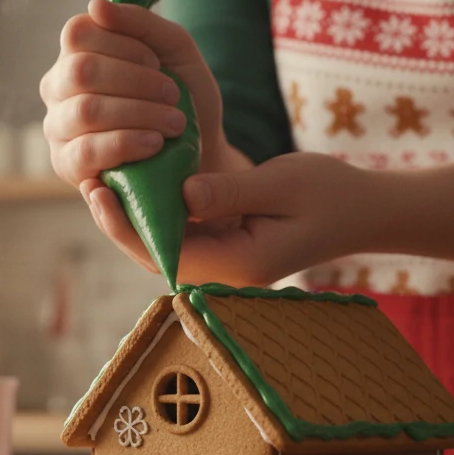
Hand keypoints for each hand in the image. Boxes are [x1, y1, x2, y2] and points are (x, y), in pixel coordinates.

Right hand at [39, 0, 244, 193]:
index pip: (78, 34)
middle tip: (173, 95)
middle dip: (136, 82)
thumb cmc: (182, 97)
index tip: (157, 63)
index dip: (122, 45)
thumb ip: (139, 22)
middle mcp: (58, 87)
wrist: (198, 151)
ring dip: (139, 114)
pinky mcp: (67, 164)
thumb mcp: (174, 49)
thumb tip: (95, 6)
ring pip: (85, 110)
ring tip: (174, 123)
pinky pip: (86, 151)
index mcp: (77, 54)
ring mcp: (58, 127)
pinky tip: (154, 144)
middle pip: (80, 71)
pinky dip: (126, 143)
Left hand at [85, 153, 374, 286]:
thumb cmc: (331, 193)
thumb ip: (230, 191)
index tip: (99, 191)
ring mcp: (226, 267)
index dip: (124, 224)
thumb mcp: (282, 182)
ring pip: (164, 246)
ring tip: (104, 179)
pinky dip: (157, 213)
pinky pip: (181, 236)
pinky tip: (138, 184)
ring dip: (134, 217)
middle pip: (155, 253)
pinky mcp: (228, 251)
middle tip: (89, 179)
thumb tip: (181, 193)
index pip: (164, 251)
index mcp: (237, 265)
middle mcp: (225, 275)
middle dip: (119, 221)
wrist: (365, 212)